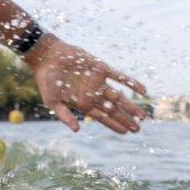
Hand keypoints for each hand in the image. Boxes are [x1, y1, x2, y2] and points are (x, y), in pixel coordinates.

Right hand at [26, 36, 146, 133]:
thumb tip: (76, 130)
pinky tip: (142, 90)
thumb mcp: (52, 101)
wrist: (48, 56)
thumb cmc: (46, 80)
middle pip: (113, 110)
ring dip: (130, 105)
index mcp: (82, 103)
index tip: (125, 132)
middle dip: (125, 119)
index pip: (102, 117)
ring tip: (142, 115)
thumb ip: (64, 115)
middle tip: (138, 128)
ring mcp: (97, 81)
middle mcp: (92, 94)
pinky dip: (130, 83)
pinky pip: (119, 77)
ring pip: (118, 96)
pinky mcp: (100, 68)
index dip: (114, 125)